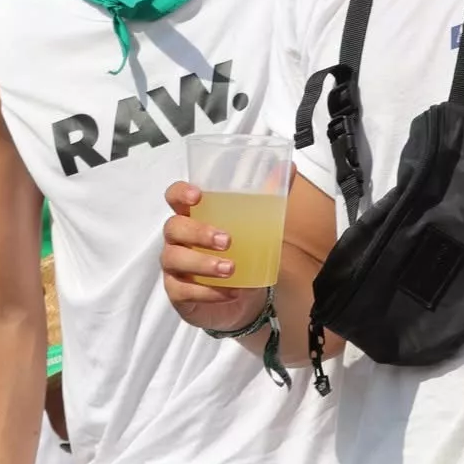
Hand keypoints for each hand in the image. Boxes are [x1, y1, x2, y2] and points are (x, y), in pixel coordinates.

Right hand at [159, 181, 269, 333]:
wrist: (244, 297)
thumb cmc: (244, 250)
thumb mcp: (259, 222)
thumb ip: (271, 193)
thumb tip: (289, 166)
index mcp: (193, 214)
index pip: (174, 196)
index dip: (180, 193)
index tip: (197, 196)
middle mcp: (178, 238)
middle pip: (174, 227)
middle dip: (198, 232)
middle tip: (227, 240)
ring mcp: (175, 265)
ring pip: (174, 259)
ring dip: (203, 263)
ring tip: (231, 269)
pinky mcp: (177, 291)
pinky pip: (182, 290)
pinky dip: (207, 291)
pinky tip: (230, 291)